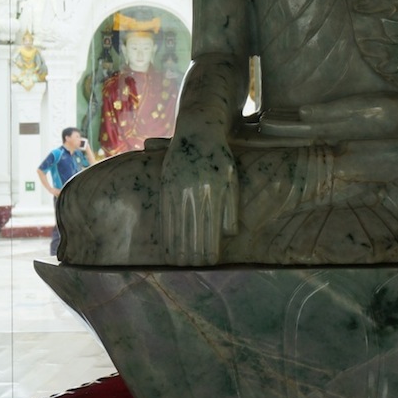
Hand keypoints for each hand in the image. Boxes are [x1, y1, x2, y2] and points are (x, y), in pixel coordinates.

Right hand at [160, 130, 237, 264]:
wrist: (199, 130)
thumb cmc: (220, 157)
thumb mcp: (232, 177)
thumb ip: (231, 205)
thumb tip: (229, 233)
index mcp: (216, 191)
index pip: (211, 228)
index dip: (209, 247)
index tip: (209, 263)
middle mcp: (196, 191)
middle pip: (193, 230)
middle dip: (193, 252)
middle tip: (193, 268)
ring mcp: (179, 188)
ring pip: (177, 225)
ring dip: (178, 247)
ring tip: (179, 263)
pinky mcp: (166, 184)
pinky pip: (166, 213)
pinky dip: (166, 232)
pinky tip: (167, 245)